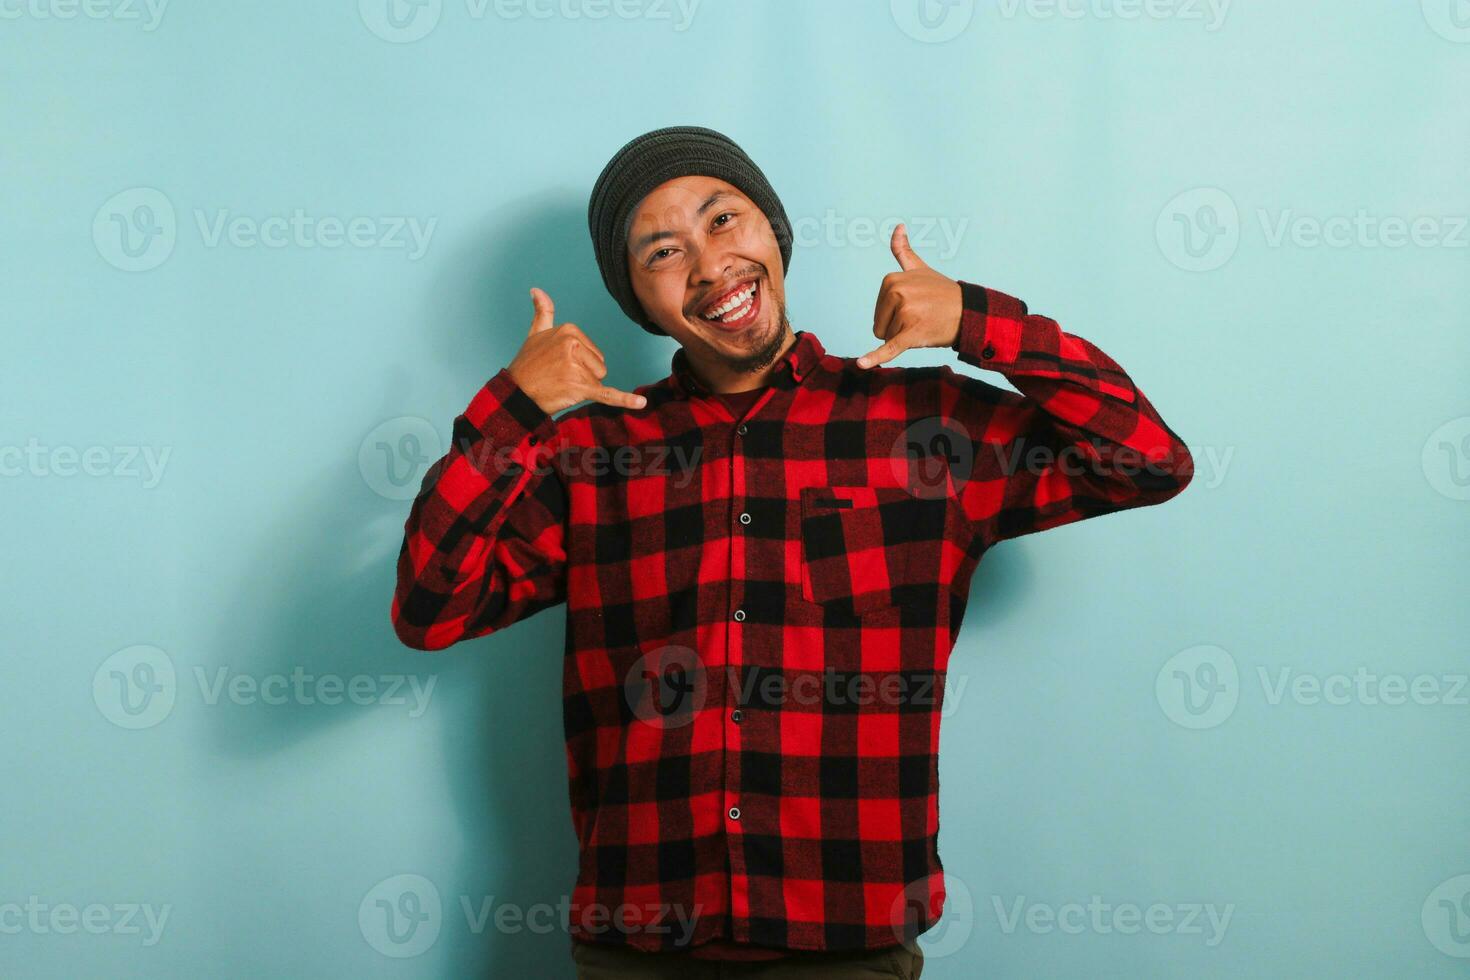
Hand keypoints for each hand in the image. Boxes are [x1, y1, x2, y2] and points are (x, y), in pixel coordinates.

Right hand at [506, 288, 647, 413]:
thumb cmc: (527, 365)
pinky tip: (641, 403)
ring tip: (561, 384)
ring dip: (583, 387)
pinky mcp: (582, 387)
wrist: (516, 393)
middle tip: (558, 376)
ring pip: (598, 380)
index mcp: (569, 330)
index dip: (579, 361)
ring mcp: (578, 366)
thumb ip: (543, 311)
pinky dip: (625, 400)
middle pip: (599, 365)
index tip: (557, 363)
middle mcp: (574, 345)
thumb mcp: (535, 333)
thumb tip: (536, 289)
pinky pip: (609, 394)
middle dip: (583, 375)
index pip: (593, 351)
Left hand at [856, 223, 962, 368]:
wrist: (969, 311)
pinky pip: (889, 349)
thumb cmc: (942, 293)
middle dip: (897, 328)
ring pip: (888, 338)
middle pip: (879, 326)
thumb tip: (898, 226)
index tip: (915, 306)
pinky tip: (861, 364)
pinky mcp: (911, 333)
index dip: (894, 315)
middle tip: (921, 317)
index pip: (878, 311)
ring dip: (905, 337)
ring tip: (925, 323)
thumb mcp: (920, 269)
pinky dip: (875, 358)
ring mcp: (905, 312)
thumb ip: (904, 251)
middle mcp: (896, 293)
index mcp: (891, 280)